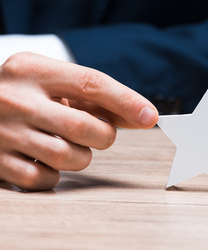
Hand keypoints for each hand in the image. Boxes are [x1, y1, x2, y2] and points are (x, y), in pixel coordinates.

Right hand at [0, 52, 157, 190]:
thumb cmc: (24, 94)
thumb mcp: (50, 82)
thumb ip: (93, 97)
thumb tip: (144, 117)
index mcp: (32, 69)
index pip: (91, 83)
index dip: (126, 100)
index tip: (151, 116)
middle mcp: (14, 98)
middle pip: (83, 127)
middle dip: (103, 135)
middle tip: (99, 134)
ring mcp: (2, 132)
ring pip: (68, 157)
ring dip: (81, 156)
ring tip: (67, 144)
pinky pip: (45, 180)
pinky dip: (54, 175)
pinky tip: (43, 158)